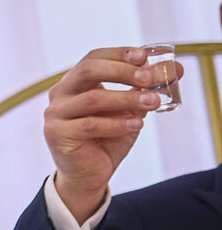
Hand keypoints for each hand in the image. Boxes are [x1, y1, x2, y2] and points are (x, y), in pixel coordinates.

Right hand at [44, 47, 166, 221]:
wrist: (89, 175)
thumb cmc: (107, 139)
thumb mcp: (129, 111)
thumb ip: (143, 91)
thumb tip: (174, 70)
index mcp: (74, 83)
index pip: (93, 58)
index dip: (119, 54)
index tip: (145, 56)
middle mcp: (60, 94)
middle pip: (87, 71)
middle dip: (122, 71)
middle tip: (149, 77)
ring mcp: (55, 114)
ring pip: (92, 98)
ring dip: (126, 98)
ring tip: (153, 102)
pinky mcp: (56, 134)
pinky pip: (89, 125)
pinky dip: (116, 124)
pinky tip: (136, 124)